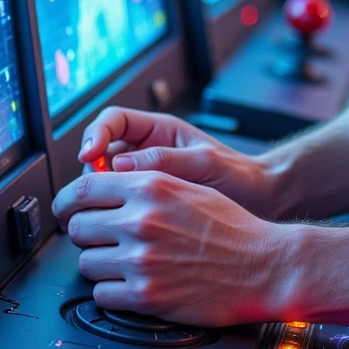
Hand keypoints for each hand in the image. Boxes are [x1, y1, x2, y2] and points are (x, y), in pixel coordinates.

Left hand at [51, 170, 290, 325]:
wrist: (264, 265)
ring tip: (127, 263)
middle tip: (103, 240)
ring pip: (86, 263)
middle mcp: (141, 221)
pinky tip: (134, 284)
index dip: (67, 202)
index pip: (83, 189)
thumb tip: (105, 184)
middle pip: (78, 227)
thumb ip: (144, 182)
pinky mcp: (145, 296)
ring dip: (101, 265)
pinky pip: (102, 294)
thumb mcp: (188, 186)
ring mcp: (141, 260)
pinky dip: (113, 292)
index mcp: (150, 188)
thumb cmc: (232, 227)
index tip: (67, 211)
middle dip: (87, 235)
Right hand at [78, 108, 276, 216]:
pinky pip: (118, 205)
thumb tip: (121, 165)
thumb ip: (166, 160)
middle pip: (100, 153)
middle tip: (92, 192)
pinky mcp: (147, 204)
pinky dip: (111, 214)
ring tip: (104, 212)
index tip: (89, 154)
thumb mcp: (204, 162)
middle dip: (91, 170)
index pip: (113, 121)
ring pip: (104, 182)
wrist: (258, 201)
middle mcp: (146, 152)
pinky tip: (115, 227)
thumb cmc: (239, 176)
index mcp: (159, 131)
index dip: (95, 134)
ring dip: (99, 195)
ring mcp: (145, 179)